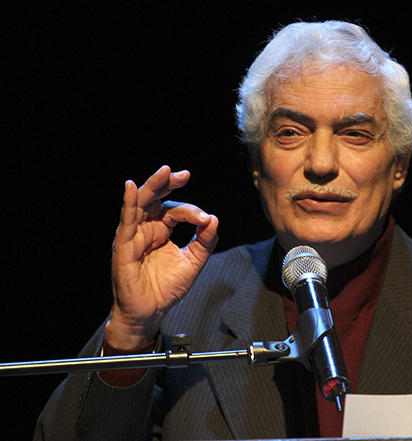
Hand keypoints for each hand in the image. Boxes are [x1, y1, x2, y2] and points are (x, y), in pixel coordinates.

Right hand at [106, 166, 218, 348]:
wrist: (150, 313)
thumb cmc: (166, 289)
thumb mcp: (193, 262)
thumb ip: (205, 242)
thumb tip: (213, 219)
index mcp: (161, 230)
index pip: (175, 210)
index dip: (192, 211)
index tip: (205, 220)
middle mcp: (146, 229)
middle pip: (155, 199)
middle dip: (168, 184)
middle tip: (183, 174)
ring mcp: (133, 236)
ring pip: (140, 204)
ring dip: (152, 186)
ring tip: (164, 172)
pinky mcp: (123, 247)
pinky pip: (126, 222)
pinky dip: (128, 203)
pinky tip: (131, 188)